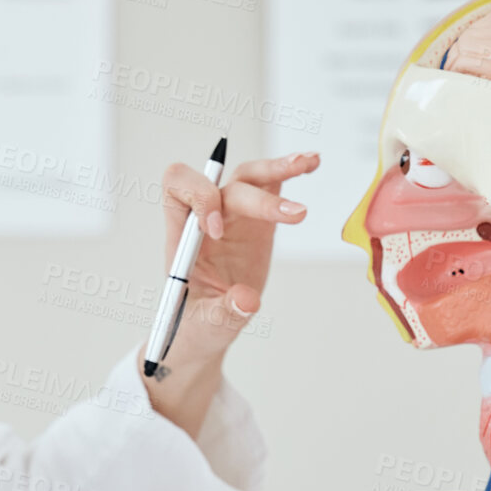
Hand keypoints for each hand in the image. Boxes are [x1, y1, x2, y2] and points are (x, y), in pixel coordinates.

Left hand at [139, 150, 320, 438]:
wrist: (208, 327)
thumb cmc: (198, 323)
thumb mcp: (208, 325)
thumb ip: (224, 312)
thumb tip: (248, 300)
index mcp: (182, 237)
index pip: (179, 191)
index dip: (199, 200)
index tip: (216, 232)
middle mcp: (205, 219)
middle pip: (224, 186)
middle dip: (257, 199)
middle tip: (293, 216)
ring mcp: (232, 216)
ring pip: (248, 176)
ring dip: (276, 168)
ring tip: (309, 162)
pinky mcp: (256, 221)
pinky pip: (269, 186)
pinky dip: (289, 172)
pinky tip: (311, 163)